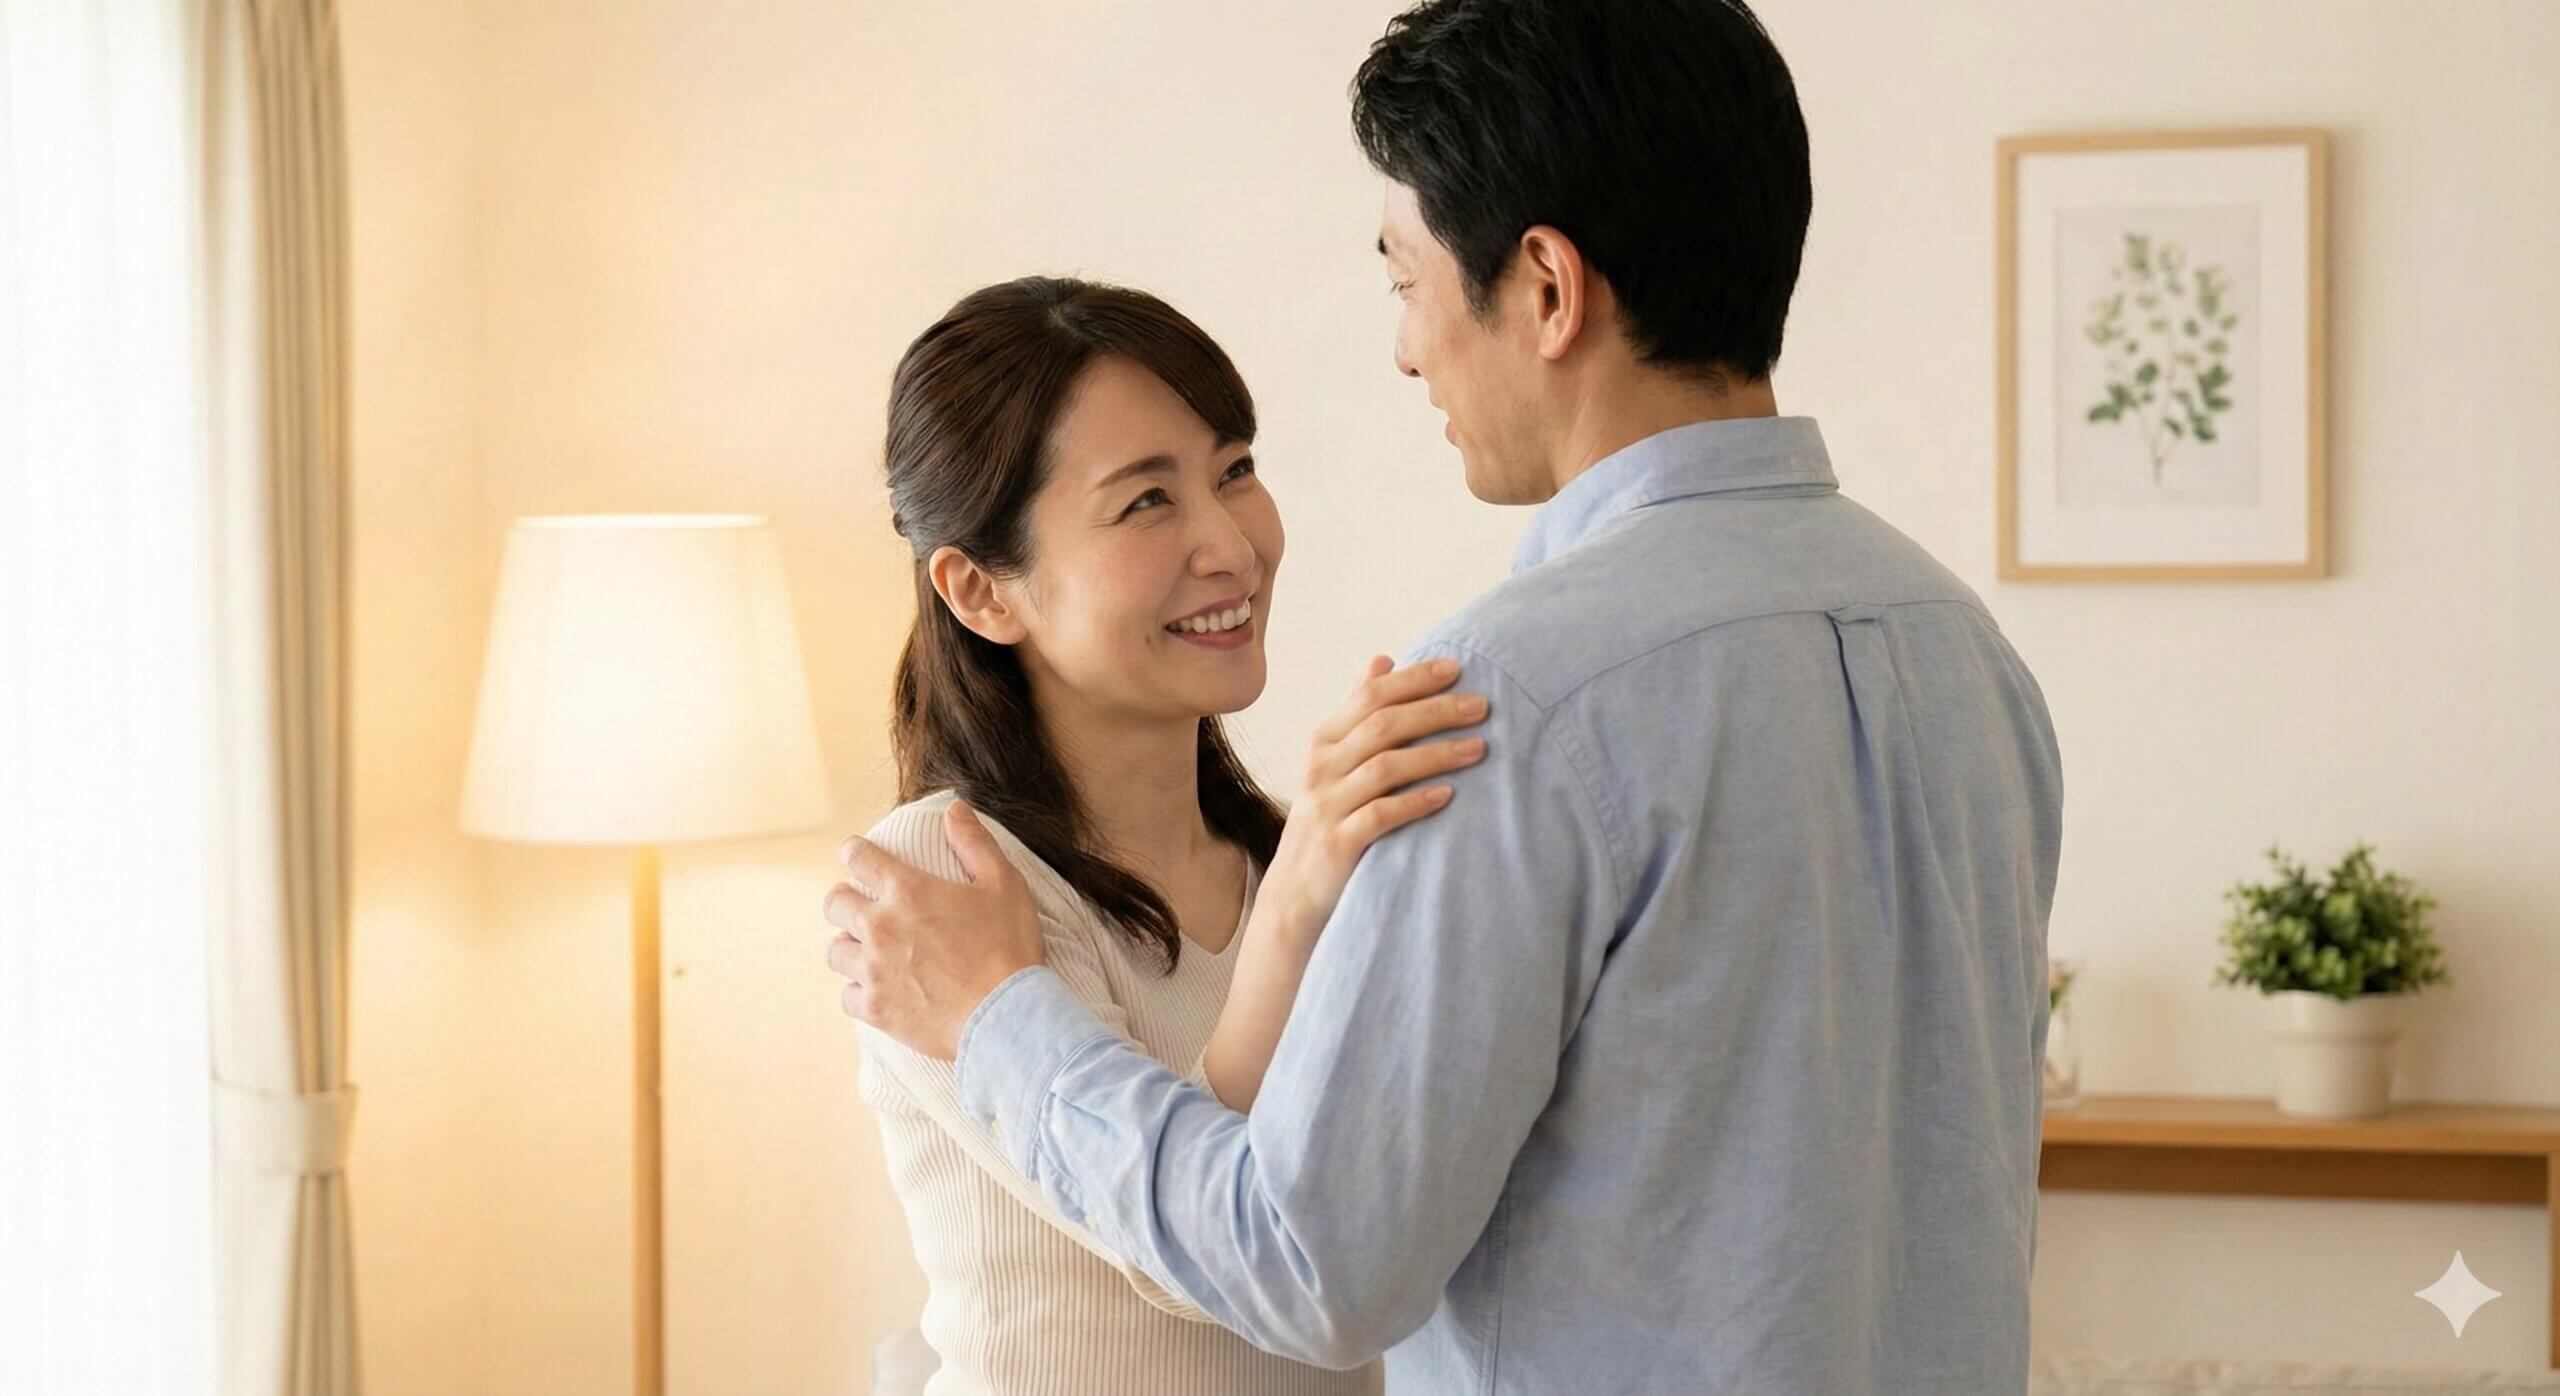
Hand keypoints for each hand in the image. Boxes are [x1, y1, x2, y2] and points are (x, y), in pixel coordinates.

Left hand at [824, 800, 1045, 1060]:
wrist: (1006, 1017)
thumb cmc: (1008, 948)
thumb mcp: (1004, 884)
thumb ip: (974, 843)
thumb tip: (954, 808)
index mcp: (907, 890)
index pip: (859, 858)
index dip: (854, 852)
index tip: (855, 855)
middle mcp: (880, 926)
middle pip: (835, 903)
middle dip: (844, 900)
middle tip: (860, 906)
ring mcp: (873, 970)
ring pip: (835, 952)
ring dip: (848, 946)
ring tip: (865, 950)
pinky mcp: (875, 1008)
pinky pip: (846, 996)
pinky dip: (858, 992)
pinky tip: (877, 990)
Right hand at [1259, 655, 1488, 941]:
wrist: (1294, 894)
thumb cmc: (1327, 819)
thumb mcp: (1334, 762)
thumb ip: (1358, 713)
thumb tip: (1384, 658)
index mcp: (1323, 741)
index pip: (1370, 696)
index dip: (1414, 680)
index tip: (1457, 668)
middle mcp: (1321, 767)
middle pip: (1382, 725)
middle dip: (1435, 711)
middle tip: (1481, 706)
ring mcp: (1327, 805)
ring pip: (1385, 767)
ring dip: (1436, 754)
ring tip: (1479, 748)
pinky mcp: (1338, 843)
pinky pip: (1381, 815)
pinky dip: (1416, 802)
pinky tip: (1448, 795)